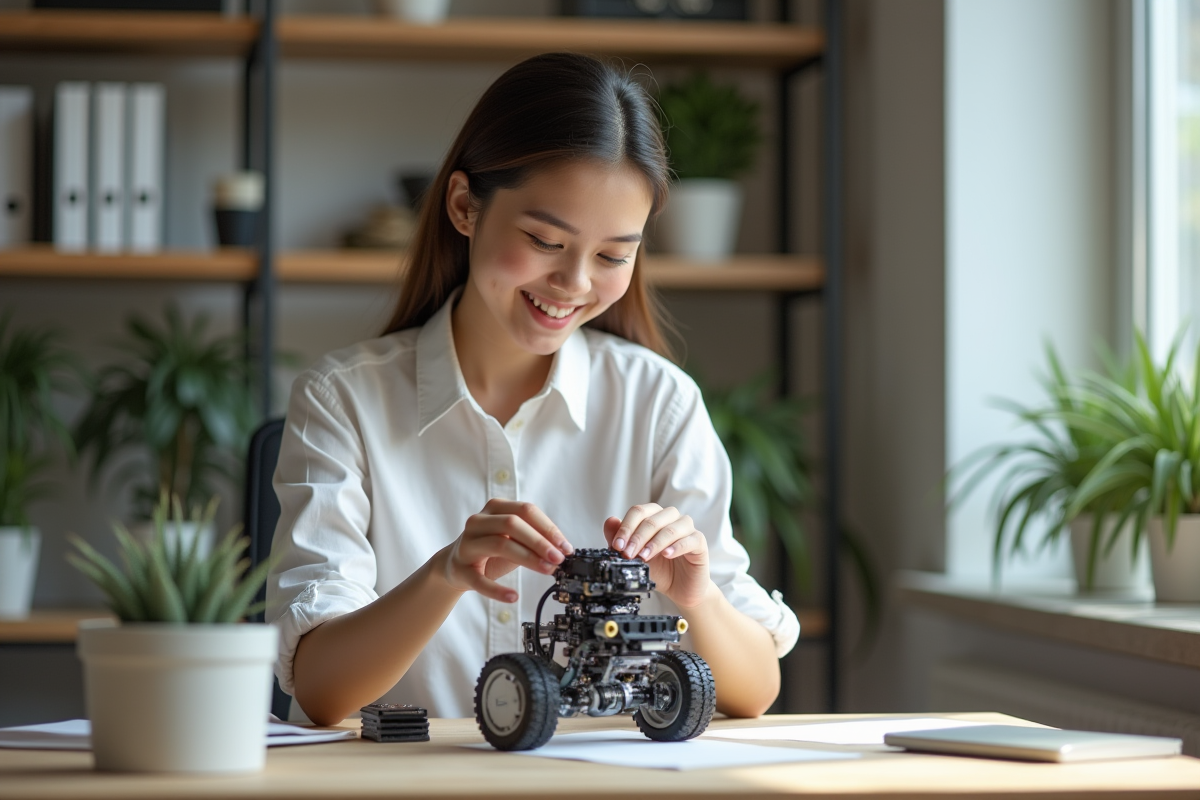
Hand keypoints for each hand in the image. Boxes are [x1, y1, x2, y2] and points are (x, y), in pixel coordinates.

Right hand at [439, 499, 573, 602]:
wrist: (455, 566)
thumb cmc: (490, 550)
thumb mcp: (513, 539)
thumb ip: (534, 540)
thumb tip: (562, 550)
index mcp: (495, 508)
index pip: (526, 510)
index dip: (549, 528)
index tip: (566, 547)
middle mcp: (478, 521)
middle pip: (513, 524)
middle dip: (540, 541)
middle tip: (558, 558)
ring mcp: (467, 544)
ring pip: (500, 545)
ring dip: (528, 558)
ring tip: (547, 570)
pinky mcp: (461, 569)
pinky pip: (480, 581)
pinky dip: (497, 590)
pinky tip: (513, 596)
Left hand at [603, 503, 710, 608]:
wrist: (680, 589)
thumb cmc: (659, 569)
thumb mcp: (635, 557)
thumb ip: (621, 540)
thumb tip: (610, 520)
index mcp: (654, 516)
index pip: (639, 511)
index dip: (626, 527)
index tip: (617, 545)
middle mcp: (671, 518)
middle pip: (652, 519)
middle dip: (637, 537)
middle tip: (627, 553)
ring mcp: (687, 528)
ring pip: (670, 528)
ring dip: (654, 542)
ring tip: (644, 557)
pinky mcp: (699, 542)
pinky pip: (689, 540)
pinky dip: (677, 546)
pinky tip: (667, 555)